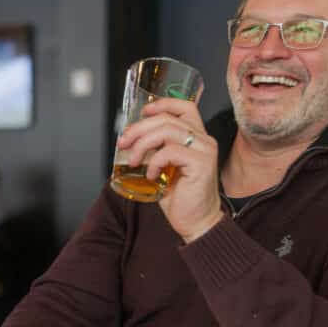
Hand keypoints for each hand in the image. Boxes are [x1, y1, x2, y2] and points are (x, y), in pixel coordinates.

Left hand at [116, 98, 222, 242]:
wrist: (196, 222)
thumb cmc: (180, 196)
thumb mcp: (164, 166)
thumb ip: (155, 149)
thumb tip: (128, 139)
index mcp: (197, 136)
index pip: (185, 106)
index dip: (162, 104)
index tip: (142, 112)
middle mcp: (203, 139)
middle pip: (167, 118)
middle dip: (139, 128)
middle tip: (123, 142)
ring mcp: (205, 150)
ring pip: (167, 131)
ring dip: (143, 143)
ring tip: (134, 160)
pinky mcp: (202, 164)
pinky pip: (170, 151)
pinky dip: (154, 161)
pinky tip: (150, 174)